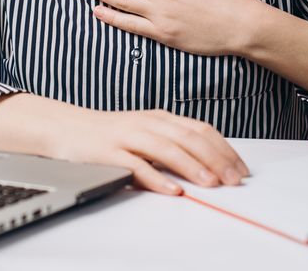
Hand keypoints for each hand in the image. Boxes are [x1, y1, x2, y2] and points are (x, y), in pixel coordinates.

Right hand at [0, 93, 248, 194]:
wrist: (66, 128)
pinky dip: (156, 178)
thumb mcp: (146, 133)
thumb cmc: (110, 134)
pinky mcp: (109, 153)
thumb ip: (174, 144)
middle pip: (189, 138)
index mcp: (160, 118)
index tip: (241, 168)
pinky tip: (172, 189)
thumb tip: (210, 164)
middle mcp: (147, 124)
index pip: (200, 130)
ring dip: (193, 167)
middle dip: (216, 159)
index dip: (224, 148)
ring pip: (167, 149)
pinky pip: (136, 166)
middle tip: (234, 180)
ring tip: (211, 183)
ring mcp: (128, 136)